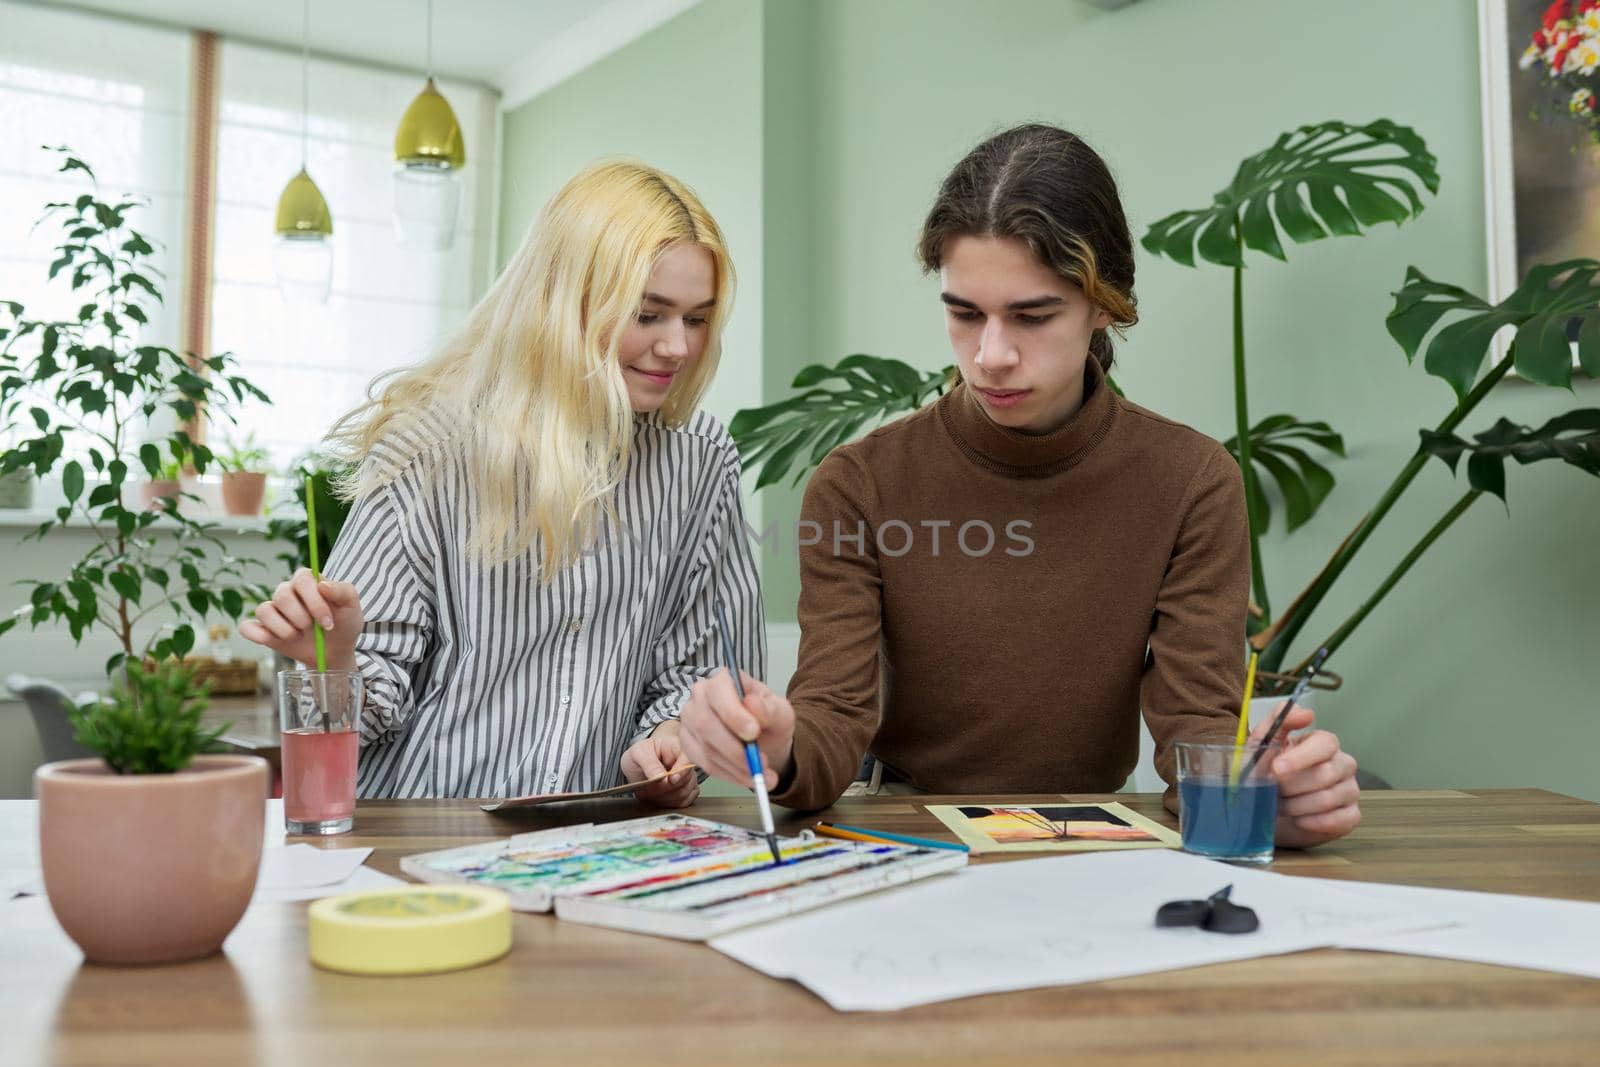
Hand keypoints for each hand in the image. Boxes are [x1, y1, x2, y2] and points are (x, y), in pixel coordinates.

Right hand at [238, 568, 362, 670]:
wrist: (335, 650)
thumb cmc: (343, 624)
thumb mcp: (352, 607)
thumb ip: (343, 591)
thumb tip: (322, 585)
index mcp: (307, 582)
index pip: (302, 578)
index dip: (313, 601)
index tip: (327, 622)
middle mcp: (287, 593)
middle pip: (282, 595)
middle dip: (301, 617)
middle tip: (313, 629)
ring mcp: (273, 611)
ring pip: (264, 611)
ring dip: (284, 628)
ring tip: (298, 636)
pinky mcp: (263, 630)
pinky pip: (247, 628)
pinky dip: (258, 635)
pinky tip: (275, 641)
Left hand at [621, 721, 698, 807]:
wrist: (637, 766)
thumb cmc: (640, 755)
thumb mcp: (638, 754)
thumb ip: (650, 765)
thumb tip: (661, 777)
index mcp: (677, 746)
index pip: (688, 759)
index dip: (681, 771)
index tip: (670, 779)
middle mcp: (686, 762)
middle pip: (687, 779)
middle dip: (667, 787)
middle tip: (651, 787)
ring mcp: (688, 777)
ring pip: (686, 793)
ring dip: (666, 797)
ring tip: (651, 792)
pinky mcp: (686, 791)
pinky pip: (685, 801)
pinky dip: (670, 804)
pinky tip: (659, 798)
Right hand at [679, 669, 794, 789]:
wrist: (764, 740)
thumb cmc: (770, 720)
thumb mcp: (781, 712)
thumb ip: (770, 708)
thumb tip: (752, 704)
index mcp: (723, 680)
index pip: (718, 691)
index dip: (733, 714)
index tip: (754, 732)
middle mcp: (700, 696)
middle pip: (706, 723)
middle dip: (735, 749)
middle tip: (760, 763)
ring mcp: (690, 721)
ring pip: (706, 748)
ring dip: (737, 768)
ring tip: (762, 775)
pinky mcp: (689, 744)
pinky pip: (705, 765)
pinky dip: (729, 775)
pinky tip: (746, 777)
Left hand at [1251, 703, 1360, 847]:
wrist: (1267, 809)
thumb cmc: (1266, 773)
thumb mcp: (1262, 744)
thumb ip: (1279, 722)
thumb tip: (1307, 712)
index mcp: (1323, 743)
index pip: (1325, 744)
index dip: (1300, 758)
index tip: (1277, 769)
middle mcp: (1342, 764)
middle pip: (1326, 774)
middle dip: (1292, 786)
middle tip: (1273, 791)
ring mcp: (1349, 790)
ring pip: (1329, 798)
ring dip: (1297, 805)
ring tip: (1281, 805)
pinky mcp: (1351, 815)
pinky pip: (1340, 820)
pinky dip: (1313, 822)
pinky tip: (1299, 819)